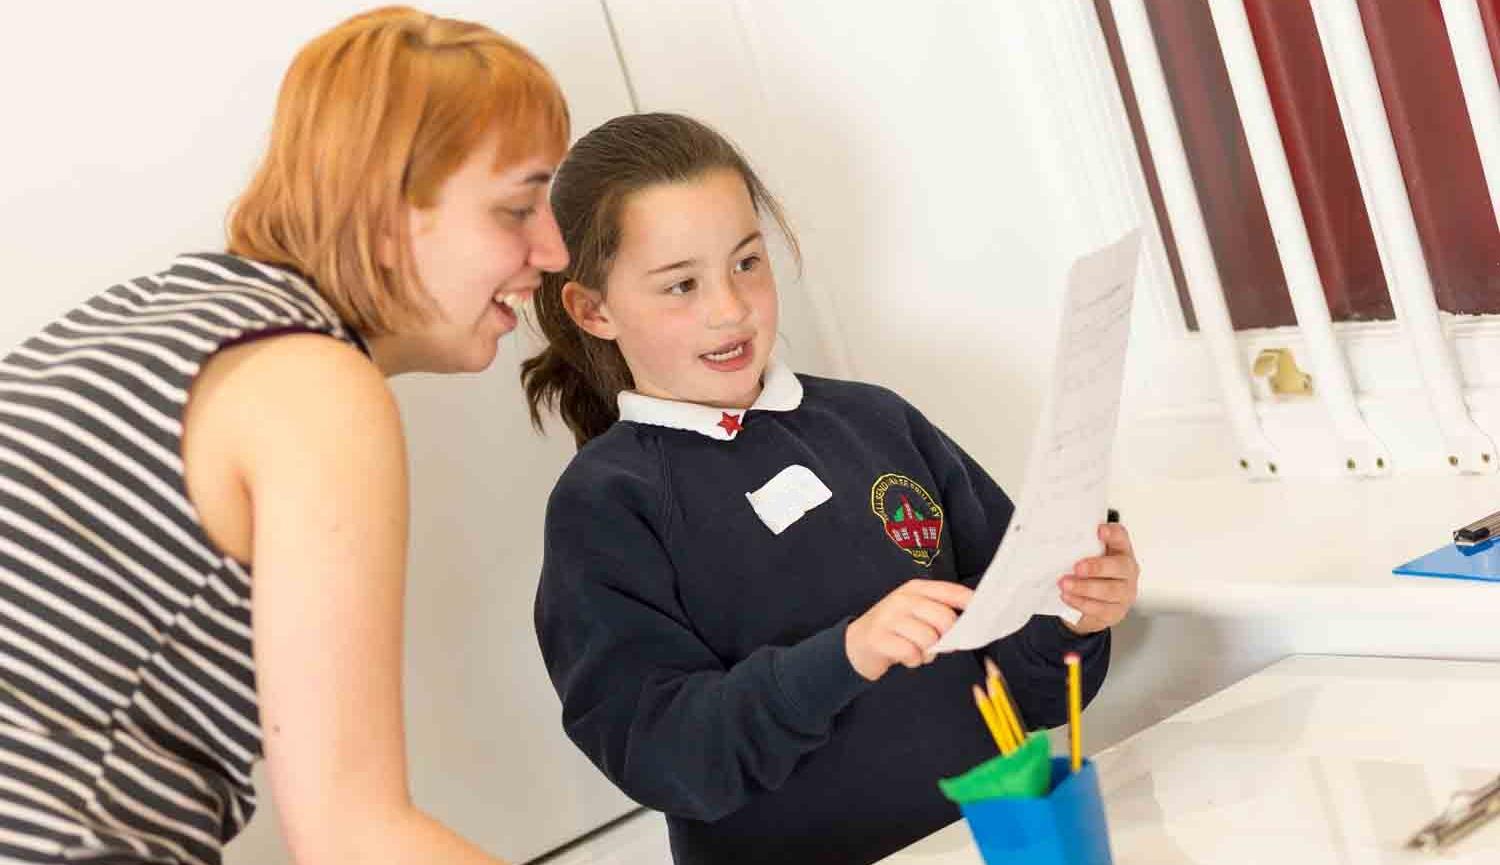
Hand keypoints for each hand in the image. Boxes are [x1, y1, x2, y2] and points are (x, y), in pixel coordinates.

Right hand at [845, 579, 971, 681]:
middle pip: (945, 618)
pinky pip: (911, 653)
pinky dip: (914, 660)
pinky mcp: (879, 638)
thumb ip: (939, 612)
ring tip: (919, 651)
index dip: (971, 604)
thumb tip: (971, 624)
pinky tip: (907, 657)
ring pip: (928, 638)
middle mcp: (903, 599)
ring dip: (928, 652)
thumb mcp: (915, 613)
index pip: (952, 592)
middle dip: (948, 637)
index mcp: (916, 589)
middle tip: (940, 645)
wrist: (855, 644)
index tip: (986, 616)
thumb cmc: (894, 629)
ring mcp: (889, 617)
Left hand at [1059, 522, 1138, 634]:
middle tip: (1077, 567)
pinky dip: (1081, 602)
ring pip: (1109, 590)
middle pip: (1119, 567)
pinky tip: (1067, 597)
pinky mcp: (1115, 612)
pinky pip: (1099, 608)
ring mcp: (1124, 594)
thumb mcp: (1088, 559)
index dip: (1113, 533)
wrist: (1093, 609)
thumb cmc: (1092, 578)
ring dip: (1084, 587)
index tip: (1100, 530)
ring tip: (1065, 584)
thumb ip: (1081, 548)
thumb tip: (1059, 540)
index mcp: (1121, 552)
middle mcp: (1127, 572)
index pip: (1121, 538)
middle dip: (1097, 567)